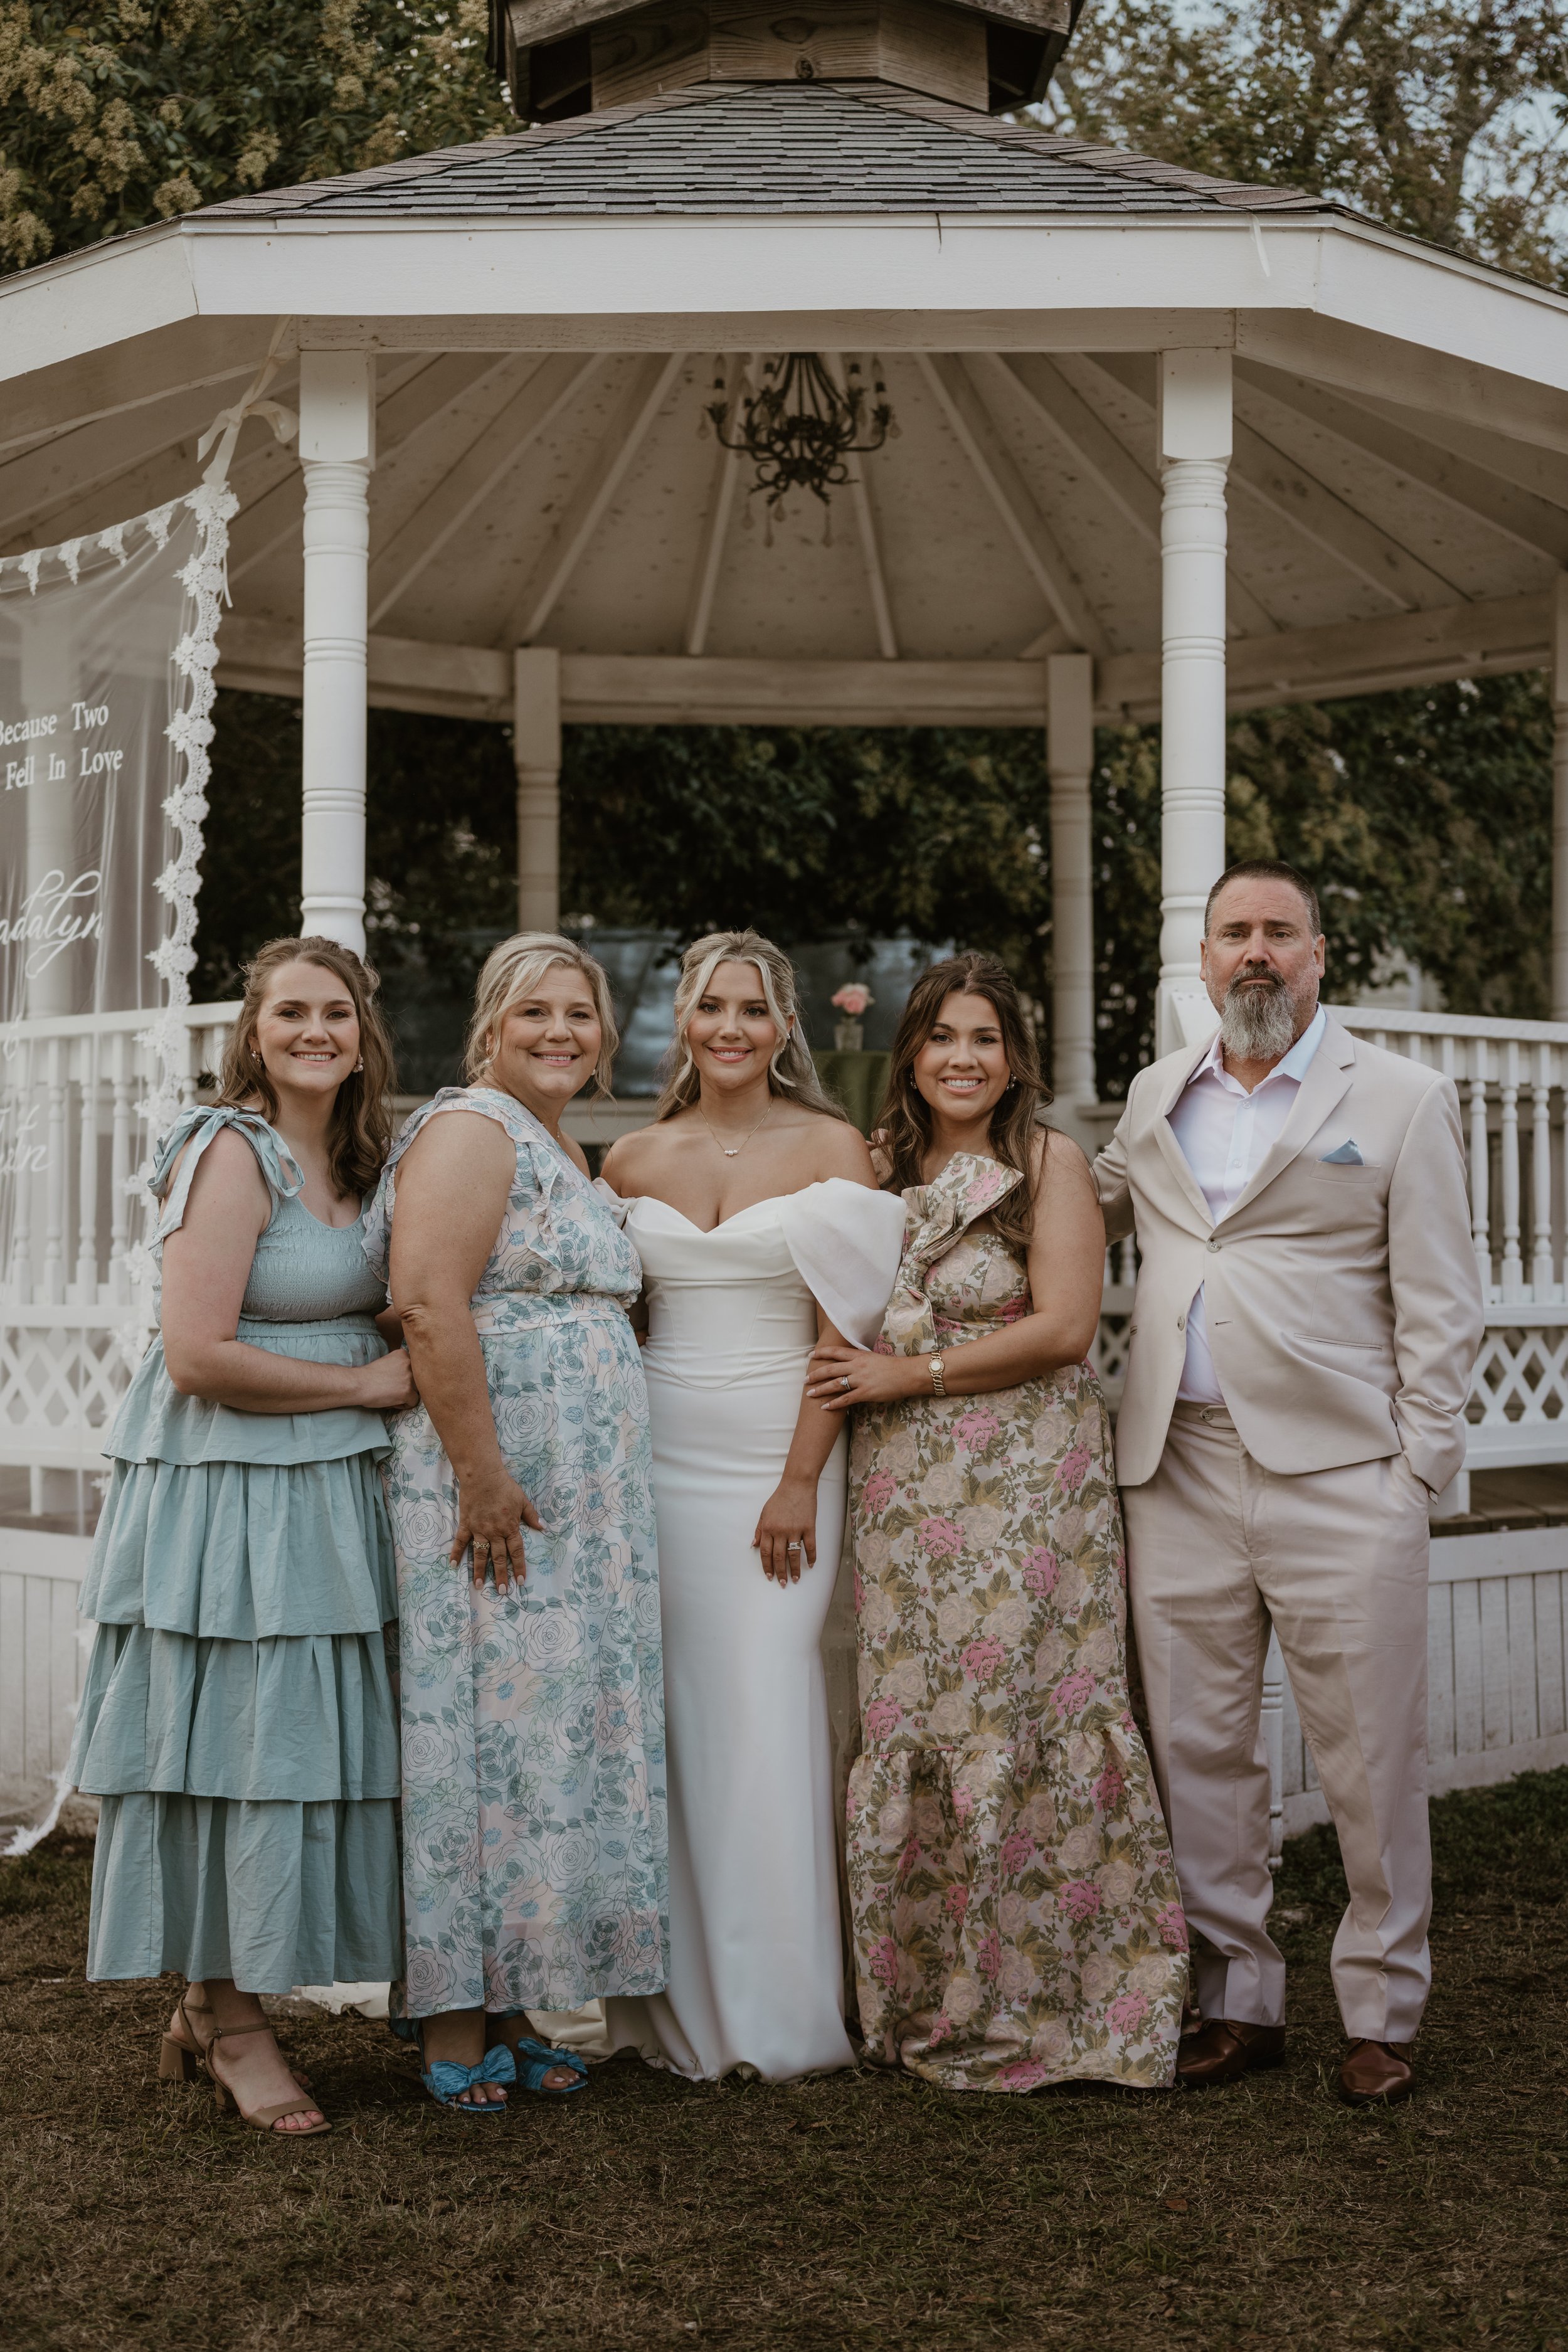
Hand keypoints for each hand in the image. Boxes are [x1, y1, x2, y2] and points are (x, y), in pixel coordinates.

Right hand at [358, 1346, 418, 1410]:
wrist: (359, 1384)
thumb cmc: (368, 1375)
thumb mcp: (387, 1362)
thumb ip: (399, 1366)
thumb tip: (407, 1377)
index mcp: (403, 1354)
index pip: (414, 1368)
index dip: (405, 1377)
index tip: (393, 1380)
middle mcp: (409, 1364)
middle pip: (417, 1380)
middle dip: (406, 1386)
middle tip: (392, 1389)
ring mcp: (409, 1378)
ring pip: (416, 1391)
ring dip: (405, 1395)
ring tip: (391, 1395)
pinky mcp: (407, 1392)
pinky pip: (413, 1402)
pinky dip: (404, 1404)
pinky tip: (392, 1401)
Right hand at [450, 1465, 543, 1592]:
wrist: (483, 1476)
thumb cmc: (505, 1487)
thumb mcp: (523, 1500)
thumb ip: (532, 1516)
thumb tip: (544, 1528)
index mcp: (510, 1527)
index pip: (516, 1552)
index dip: (519, 1567)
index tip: (520, 1581)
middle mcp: (495, 1532)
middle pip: (499, 1558)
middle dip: (501, 1575)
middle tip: (502, 1591)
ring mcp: (479, 1530)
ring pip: (480, 1554)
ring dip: (480, 1571)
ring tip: (480, 1586)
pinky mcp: (466, 1524)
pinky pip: (460, 1542)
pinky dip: (456, 1553)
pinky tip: (453, 1566)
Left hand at [753, 1476, 816, 1583]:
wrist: (797, 1484)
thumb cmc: (780, 1498)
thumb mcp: (764, 1512)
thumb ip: (759, 1530)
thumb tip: (754, 1546)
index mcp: (768, 1527)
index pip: (766, 1552)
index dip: (767, 1566)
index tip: (769, 1576)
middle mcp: (781, 1531)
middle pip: (779, 1557)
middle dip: (780, 1572)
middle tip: (782, 1583)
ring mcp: (796, 1530)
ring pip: (794, 1555)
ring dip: (794, 1569)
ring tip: (795, 1579)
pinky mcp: (809, 1527)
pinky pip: (811, 1546)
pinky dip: (811, 1557)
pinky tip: (811, 1565)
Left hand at [805, 1340, 919, 1411]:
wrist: (908, 1374)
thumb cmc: (893, 1367)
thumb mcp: (874, 1358)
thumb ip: (860, 1360)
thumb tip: (850, 1363)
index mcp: (859, 1355)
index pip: (835, 1352)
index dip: (821, 1353)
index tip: (811, 1355)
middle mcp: (857, 1366)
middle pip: (830, 1369)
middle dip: (815, 1374)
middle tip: (805, 1379)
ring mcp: (860, 1380)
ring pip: (834, 1384)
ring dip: (820, 1389)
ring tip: (809, 1394)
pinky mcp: (865, 1393)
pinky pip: (845, 1400)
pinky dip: (833, 1404)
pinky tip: (824, 1407)